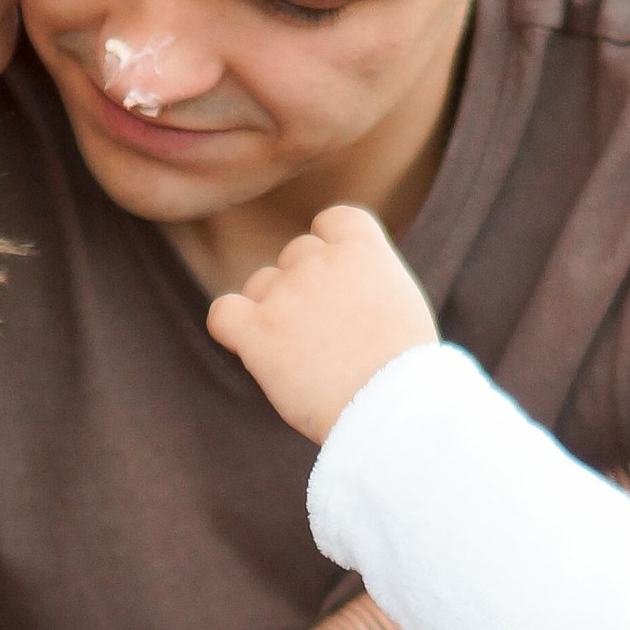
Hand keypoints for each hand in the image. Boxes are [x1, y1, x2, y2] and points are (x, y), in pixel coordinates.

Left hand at [206, 206, 436, 444]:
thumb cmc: (406, 372)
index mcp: (362, 248)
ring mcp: (284, 293)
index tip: (341, 285)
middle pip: (296, 256)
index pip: (331, 222)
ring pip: (260, 286)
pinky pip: (223, 315)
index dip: (330, 249)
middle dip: (306, 288)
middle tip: (328, 337)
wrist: (390, 408)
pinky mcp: (257, 331)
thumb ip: (367, 281)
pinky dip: (232, 328)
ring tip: (304, 357)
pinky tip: (253, 349)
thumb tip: (340, 293)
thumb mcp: (402, 304)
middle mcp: (319, 260)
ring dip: (273, 312)